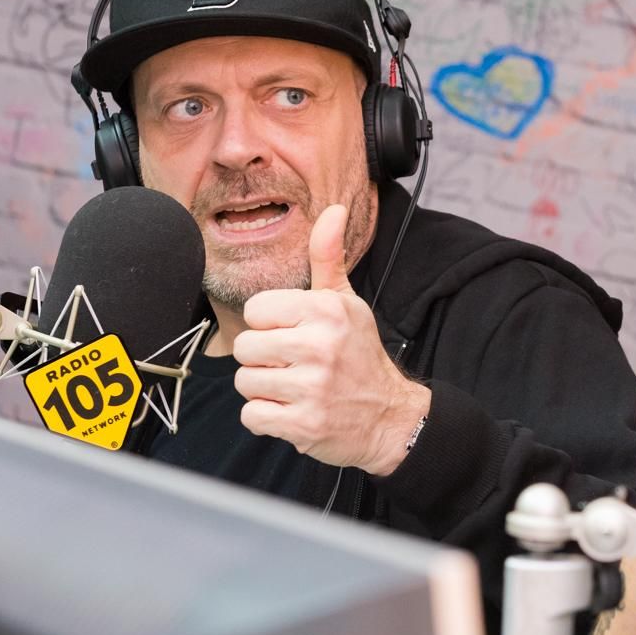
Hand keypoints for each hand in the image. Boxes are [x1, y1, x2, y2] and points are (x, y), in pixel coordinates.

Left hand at [233, 205, 430, 474]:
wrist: (390, 417)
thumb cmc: (360, 356)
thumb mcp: (347, 303)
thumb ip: (328, 257)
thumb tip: (333, 210)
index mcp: (327, 311)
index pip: (256, 310)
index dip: (269, 325)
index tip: (293, 335)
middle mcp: (320, 347)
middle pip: (245, 347)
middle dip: (263, 359)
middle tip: (293, 365)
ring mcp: (312, 388)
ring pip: (245, 382)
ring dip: (264, 389)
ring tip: (294, 387)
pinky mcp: (303, 424)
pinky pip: (252, 416)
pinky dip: (267, 418)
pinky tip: (292, 410)